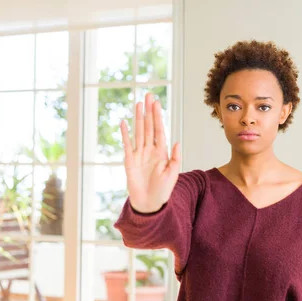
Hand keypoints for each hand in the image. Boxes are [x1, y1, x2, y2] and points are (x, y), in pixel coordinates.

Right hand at [120, 93, 180, 212]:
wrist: (149, 203)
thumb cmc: (163, 190)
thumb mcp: (172, 174)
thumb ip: (175, 158)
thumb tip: (177, 141)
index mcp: (162, 152)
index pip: (159, 130)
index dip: (158, 116)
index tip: (157, 103)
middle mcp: (150, 150)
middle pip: (148, 127)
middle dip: (149, 112)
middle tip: (149, 96)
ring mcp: (139, 154)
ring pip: (139, 132)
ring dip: (138, 118)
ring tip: (138, 104)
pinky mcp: (129, 161)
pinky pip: (127, 145)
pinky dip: (125, 134)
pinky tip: (124, 122)